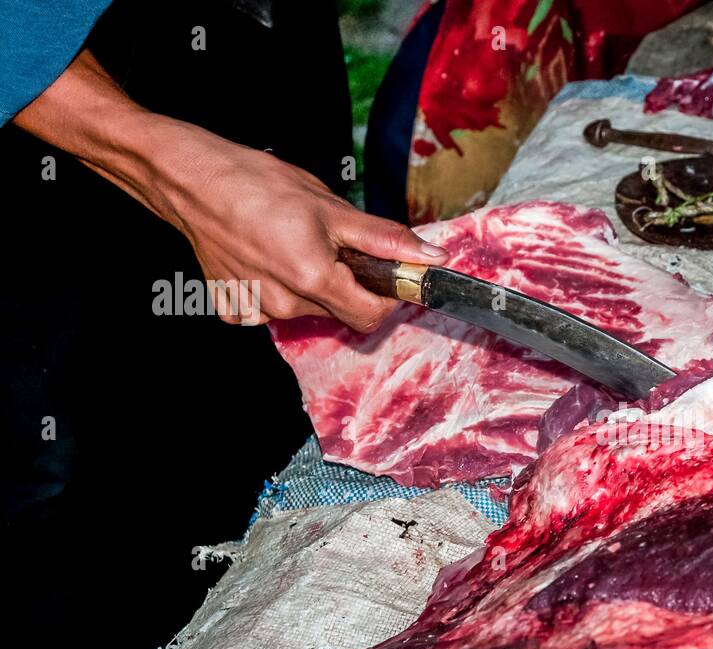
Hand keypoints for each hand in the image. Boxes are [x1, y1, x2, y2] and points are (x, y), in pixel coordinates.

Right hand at [154, 134, 445, 330]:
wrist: (190, 178)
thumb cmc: (257, 184)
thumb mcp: (332, 207)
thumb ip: (385, 240)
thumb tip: (430, 258)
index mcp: (315, 280)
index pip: (372, 315)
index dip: (384, 294)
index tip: (379, 271)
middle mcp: (285, 304)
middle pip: (339, 310)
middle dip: (344, 282)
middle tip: (326, 242)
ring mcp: (256, 309)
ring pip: (305, 308)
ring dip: (309, 283)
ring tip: (290, 241)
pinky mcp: (232, 307)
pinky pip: (268, 309)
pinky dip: (274, 287)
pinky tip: (263, 257)